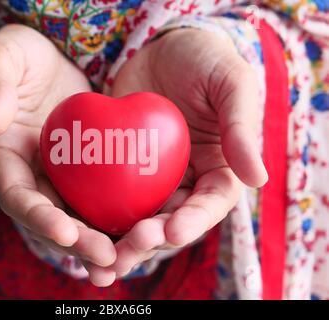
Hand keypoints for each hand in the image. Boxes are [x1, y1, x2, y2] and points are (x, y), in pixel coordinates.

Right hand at [0, 25, 116, 285]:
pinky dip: (114, 216)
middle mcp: (27, 173)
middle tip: (107, 260)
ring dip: (97, 241)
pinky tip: (139, 231)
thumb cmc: (14, 54)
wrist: (42, 58)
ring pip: (74, 216)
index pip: (15, 194)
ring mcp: (55, 174)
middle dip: (75, 242)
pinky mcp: (81, 168)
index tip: (64, 232)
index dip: (37, 217)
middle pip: (48, 218)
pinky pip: (96, 196)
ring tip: (123, 261)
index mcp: (1, 155)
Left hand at [94, 28, 268, 279]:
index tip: (170, 230)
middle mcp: (184, 182)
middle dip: (148, 241)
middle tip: (125, 251)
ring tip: (98, 262)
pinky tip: (75, 231)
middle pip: (169, 223)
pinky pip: (107, 195)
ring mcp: (150, 179)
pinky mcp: (119, 170)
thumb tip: (258, 179)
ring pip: (136, 219)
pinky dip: (94, 216)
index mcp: (217, 170)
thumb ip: (241, 128)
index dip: (193, 221)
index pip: (209, 203)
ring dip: (119, 243)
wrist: (160, 46)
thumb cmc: (204, 60)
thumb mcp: (231, 84)